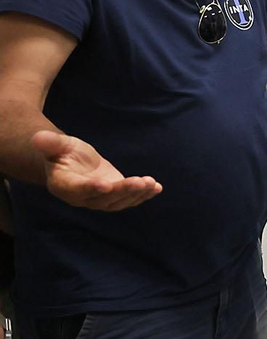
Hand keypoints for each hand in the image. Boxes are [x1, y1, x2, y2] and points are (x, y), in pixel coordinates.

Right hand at [32, 129, 160, 210]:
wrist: (72, 162)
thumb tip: (38, 137)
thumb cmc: (62, 152)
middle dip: (122, 191)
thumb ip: (50, 144)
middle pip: (103, 198)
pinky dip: (142, 195)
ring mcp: (99, 200)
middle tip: (139, 182)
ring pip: (118, 201)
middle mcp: (82, 198)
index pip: (78, 189)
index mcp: (64, 185)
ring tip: (150, 184)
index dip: (92, 188)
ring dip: (136, 194)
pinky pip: (128, 199)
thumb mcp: (57, 145)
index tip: (107, 185)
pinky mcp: (113, 196)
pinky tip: (156, 187)